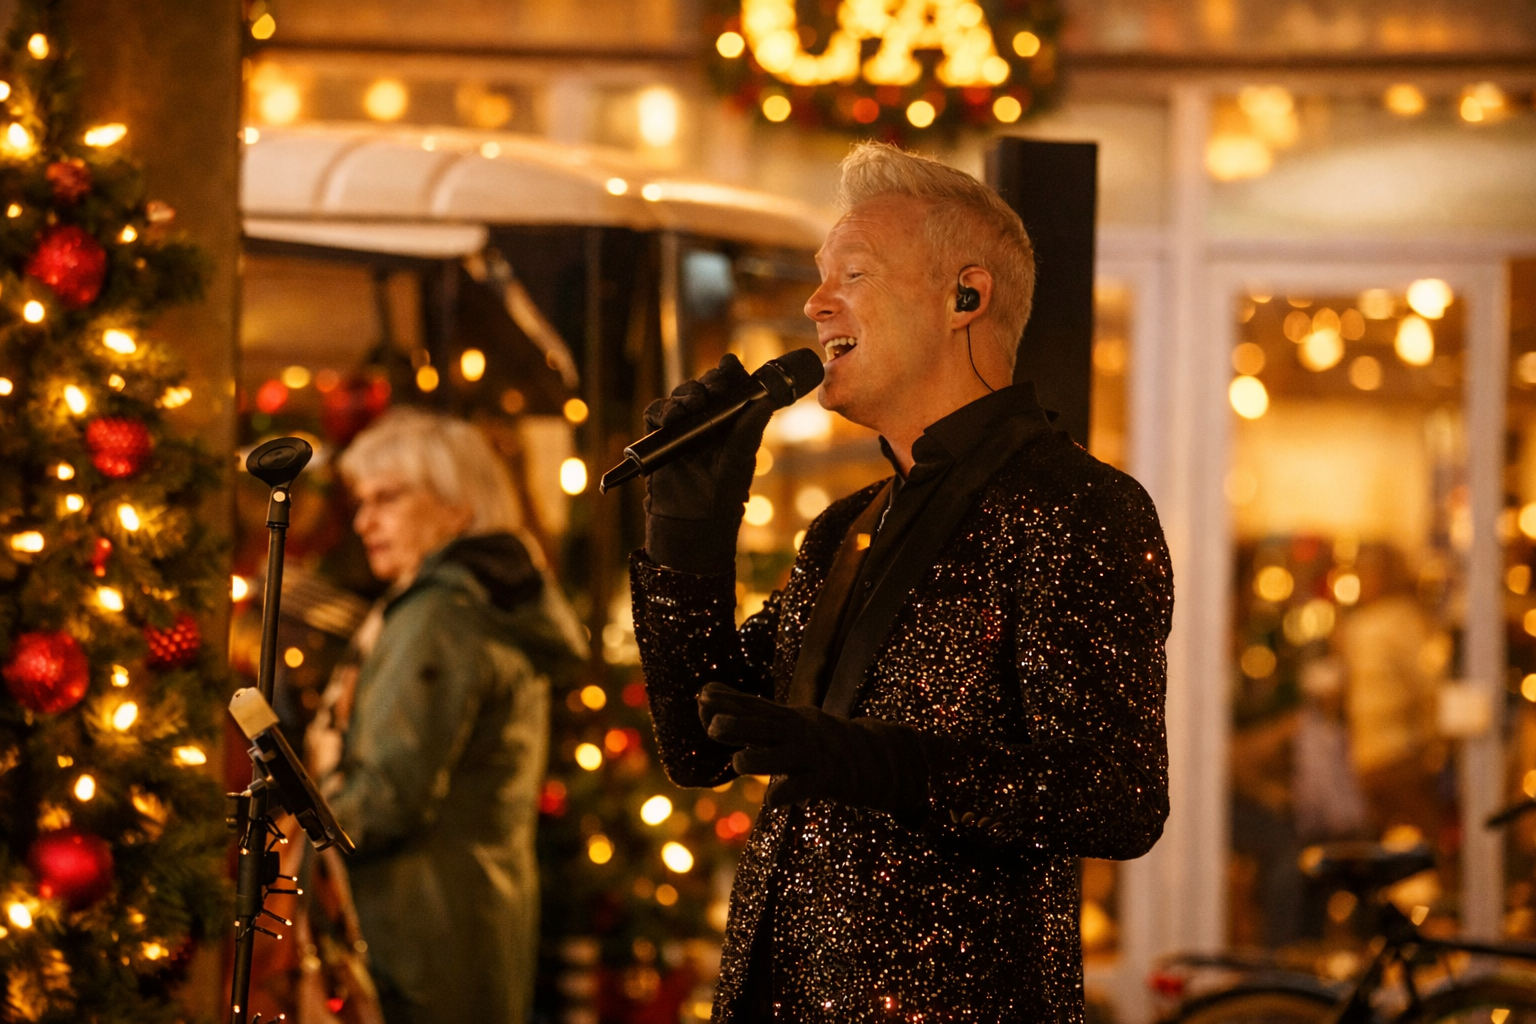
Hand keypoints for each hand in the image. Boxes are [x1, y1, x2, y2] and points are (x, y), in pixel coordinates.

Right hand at [643, 354, 770, 523]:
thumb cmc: (723, 494)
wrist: (694, 521)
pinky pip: (656, 413)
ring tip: (693, 403)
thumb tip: (766, 399)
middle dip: (709, 381)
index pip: (729, 387)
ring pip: (680, 396)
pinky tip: (672, 416)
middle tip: (715, 388)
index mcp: (729, 422)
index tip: (731, 364)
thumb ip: (750, 429)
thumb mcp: (741, 458)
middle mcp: (706, 421)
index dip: (729, 373)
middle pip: (704, 386)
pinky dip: (662, 409)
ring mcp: (682, 428)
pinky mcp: (659, 438)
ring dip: (686, 393)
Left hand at [698, 682, 928, 822]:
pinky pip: (807, 785)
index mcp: (788, 718)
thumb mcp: (789, 724)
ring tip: (737, 762)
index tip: (702, 695)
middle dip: (741, 725)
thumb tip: (705, 699)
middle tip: (712, 726)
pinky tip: (772, 801)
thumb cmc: (821, 742)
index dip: (730, 702)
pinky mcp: (831, 779)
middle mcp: (800, 732)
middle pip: (767, 726)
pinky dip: (790, 792)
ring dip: (761, 758)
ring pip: (785, 755)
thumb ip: (750, 716)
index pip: (755, 707)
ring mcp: (816, 754)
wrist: (878, 757)